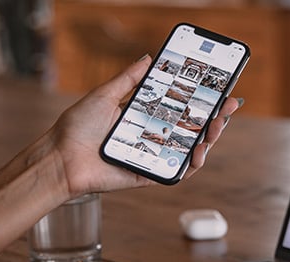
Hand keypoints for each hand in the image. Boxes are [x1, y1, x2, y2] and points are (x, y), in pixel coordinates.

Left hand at [48, 55, 242, 195]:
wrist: (61, 158)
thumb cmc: (77, 128)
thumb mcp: (105, 94)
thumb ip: (129, 79)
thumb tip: (149, 58)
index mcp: (145, 117)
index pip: (181, 108)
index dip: (202, 101)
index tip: (220, 90)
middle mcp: (152, 137)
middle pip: (192, 128)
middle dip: (215, 118)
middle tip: (227, 106)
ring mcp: (153, 156)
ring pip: (190, 150)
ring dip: (209, 138)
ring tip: (217, 126)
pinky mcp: (150, 175)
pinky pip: (177, 172)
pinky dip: (192, 164)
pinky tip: (199, 151)